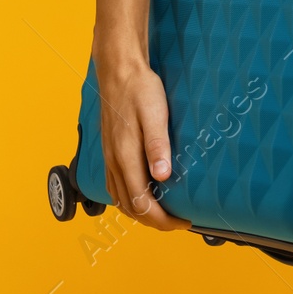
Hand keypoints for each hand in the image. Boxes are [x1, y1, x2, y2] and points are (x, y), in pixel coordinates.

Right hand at [97, 56, 191, 231]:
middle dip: (154, 221)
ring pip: (120, 200)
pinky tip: (142, 195)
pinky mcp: (109, 152)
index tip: (183, 221)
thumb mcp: (155, 113)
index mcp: (125, 157)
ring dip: (140, 213)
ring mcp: (109, 158)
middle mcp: (114, 162)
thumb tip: (163, 176)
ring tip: (163, 213)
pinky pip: (115, 187)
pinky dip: (129, 200)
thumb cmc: (140, 90)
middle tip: (178, 222)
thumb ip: (158, 146)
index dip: (162, 219)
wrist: (118, 71)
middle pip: (130, 207)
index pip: (142, 203)